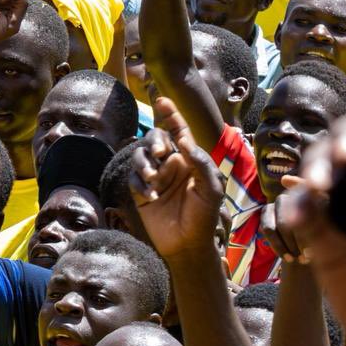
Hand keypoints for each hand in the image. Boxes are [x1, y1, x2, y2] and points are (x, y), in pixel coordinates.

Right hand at [132, 99, 225, 258]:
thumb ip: (201, 163)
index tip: (162, 100)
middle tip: (161, 155)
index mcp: (189, 160)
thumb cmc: (204, 217)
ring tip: (154, 179)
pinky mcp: (141, 191)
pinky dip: (141, 184)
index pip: (179, 132)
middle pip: (155, 139)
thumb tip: (183, 141)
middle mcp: (171, 165)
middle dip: (155, 142)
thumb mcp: (211, 190)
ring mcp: (155, 177)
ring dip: (145, 164)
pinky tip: (151, 197)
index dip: (171, 115)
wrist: (187, 245)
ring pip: (141, 156)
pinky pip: (134, 178)